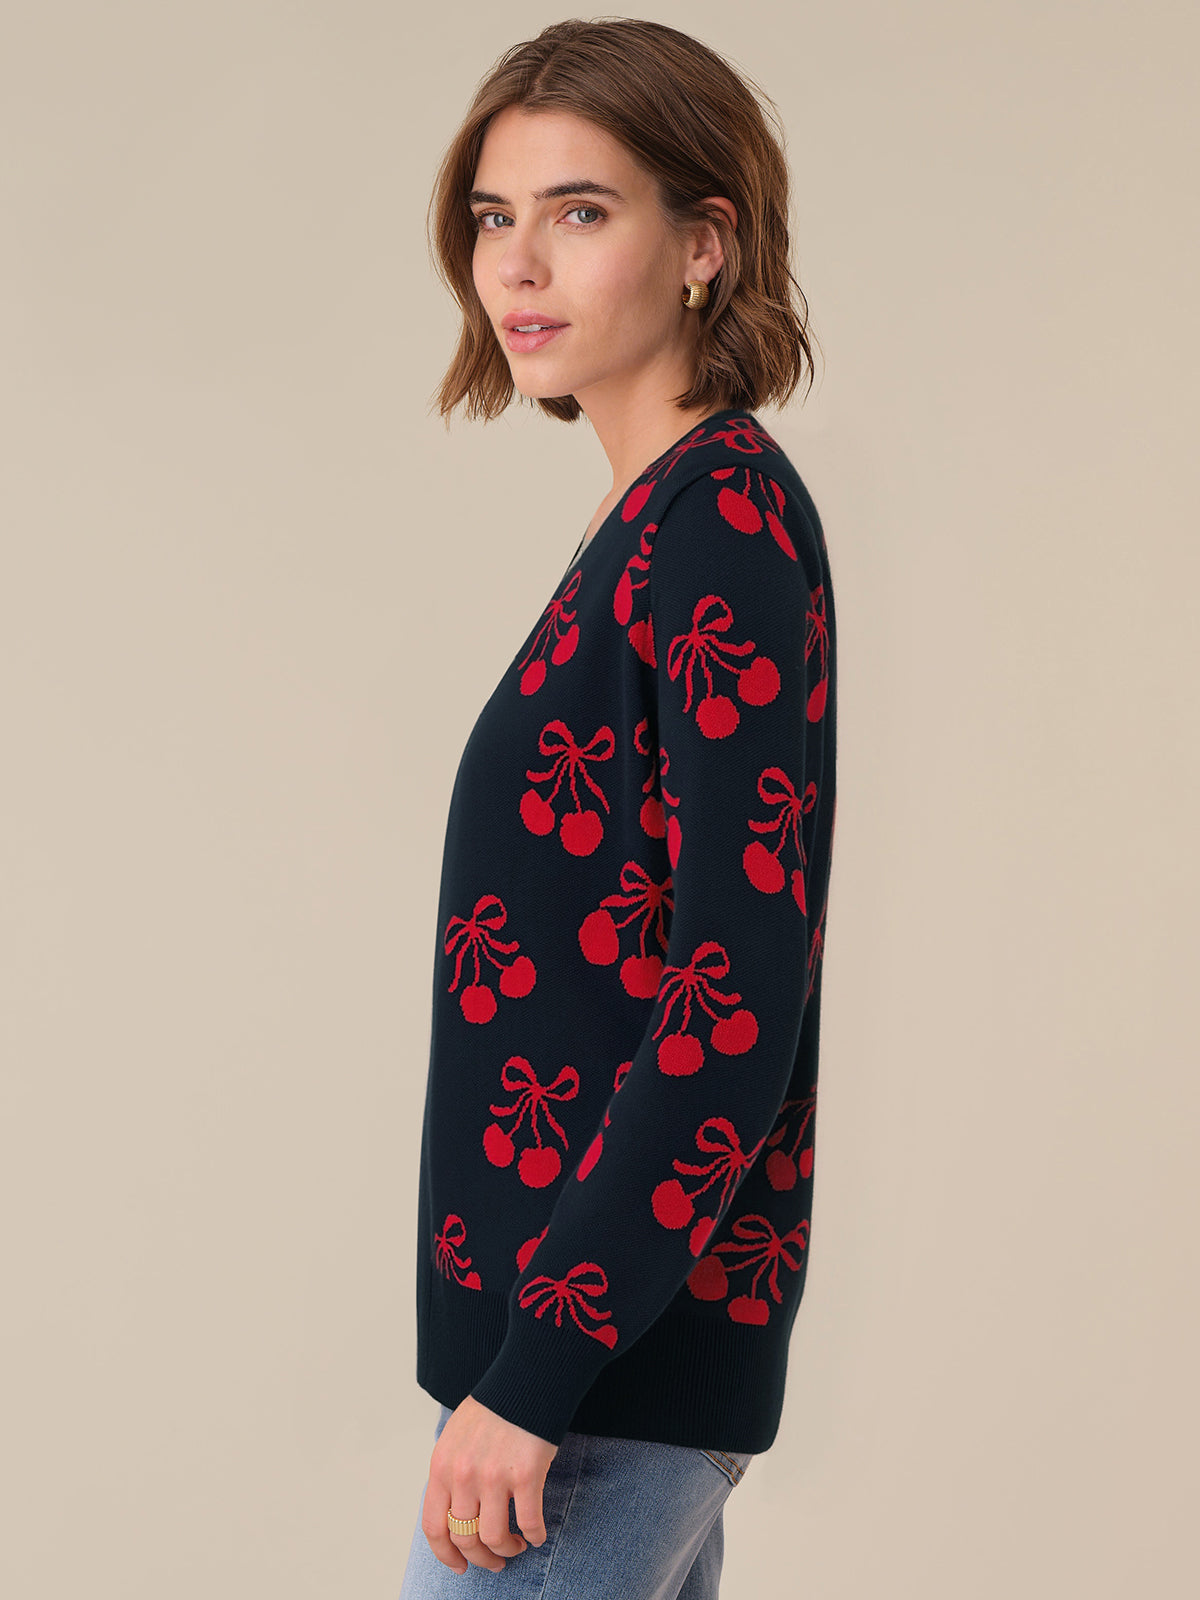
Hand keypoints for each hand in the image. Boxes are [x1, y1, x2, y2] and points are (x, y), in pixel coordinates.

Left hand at [421, 1394, 556, 1573]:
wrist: (525, 1381)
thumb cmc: (493, 1409)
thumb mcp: (455, 1438)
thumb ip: (450, 1473)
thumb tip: (452, 1512)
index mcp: (442, 1467)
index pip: (434, 1527)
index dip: (446, 1555)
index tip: (461, 1566)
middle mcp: (463, 1475)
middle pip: (465, 1539)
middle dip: (481, 1558)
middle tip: (496, 1561)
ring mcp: (493, 1477)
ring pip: (494, 1538)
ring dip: (507, 1550)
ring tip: (517, 1545)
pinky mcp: (525, 1475)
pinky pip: (528, 1522)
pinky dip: (534, 1535)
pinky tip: (537, 1533)